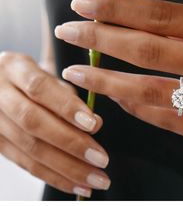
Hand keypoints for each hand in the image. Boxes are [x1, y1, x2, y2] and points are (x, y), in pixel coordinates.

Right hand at [0, 52, 109, 197]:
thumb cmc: (33, 79)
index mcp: (14, 68)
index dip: (66, 107)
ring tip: (95, 178)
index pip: (40, 88)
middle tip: (100, 159)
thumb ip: (69, 97)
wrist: (1, 85)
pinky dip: (54, 176)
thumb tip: (95, 124)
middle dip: (71, 143)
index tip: (93, 124)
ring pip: (30, 149)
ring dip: (66, 168)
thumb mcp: (48, 75)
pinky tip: (76, 184)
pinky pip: (25, 164)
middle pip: (33, 122)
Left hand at [56, 0, 182, 148]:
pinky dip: (135, 108)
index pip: (159, 15)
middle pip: (148, 51)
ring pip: (152, 92)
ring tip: (78, 71)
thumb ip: (169, 17)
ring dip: (108, 80)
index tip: (83, 4)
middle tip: (68, 32)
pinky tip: (114, 97)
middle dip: (101, 40)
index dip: (117, 9)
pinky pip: (168, 120)